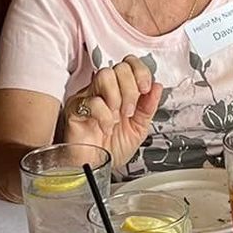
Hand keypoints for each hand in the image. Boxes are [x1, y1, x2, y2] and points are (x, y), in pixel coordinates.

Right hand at [56, 55, 161, 169]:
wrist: (95, 169)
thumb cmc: (112, 149)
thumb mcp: (139, 128)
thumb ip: (148, 107)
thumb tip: (157, 86)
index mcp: (120, 91)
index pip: (128, 64)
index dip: (140, 71)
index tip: (145, 89)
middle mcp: (103, 91)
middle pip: (118, 68)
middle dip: (130, 89)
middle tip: (129, 111)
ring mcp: (87, 97)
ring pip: (105, 76)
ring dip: (117, 98)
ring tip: (118, 118)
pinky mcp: (75, 109)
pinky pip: (92, 101)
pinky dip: (105, 116)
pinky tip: (106, 128)